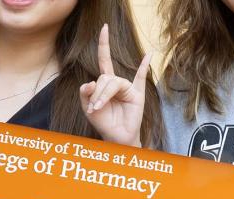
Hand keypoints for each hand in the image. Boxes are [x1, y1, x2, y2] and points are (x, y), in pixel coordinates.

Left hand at [80, 24, 150, 147]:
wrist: (116, 137)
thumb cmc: (103, 121)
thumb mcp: (88, 108)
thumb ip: (85, 94)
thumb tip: (89, 82)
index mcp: (105, 82)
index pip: (104, 60)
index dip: (104, 44)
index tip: (105, 28)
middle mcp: (117, 82)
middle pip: (104, 78)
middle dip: (96, 93)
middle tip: (93, 108)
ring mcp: (128, 87)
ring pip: (113, 83)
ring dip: (103, 96)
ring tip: (98, 108)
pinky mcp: (137, 95)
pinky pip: (141, 78)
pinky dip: (144, 66)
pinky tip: (149, 54)